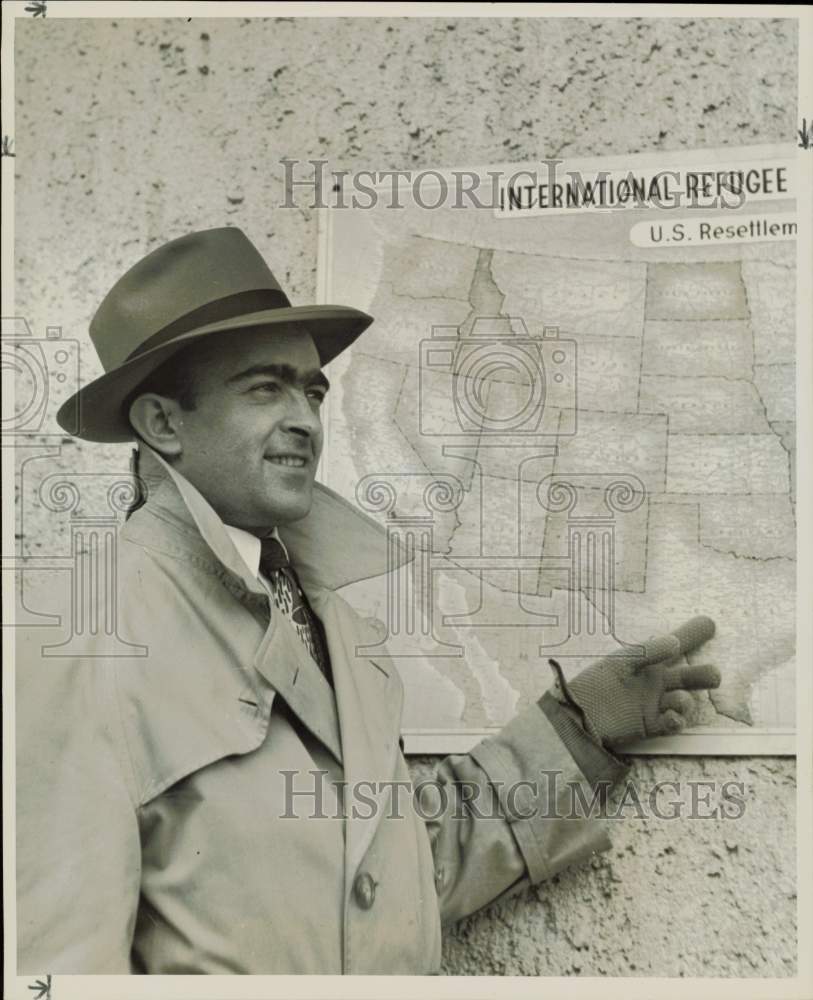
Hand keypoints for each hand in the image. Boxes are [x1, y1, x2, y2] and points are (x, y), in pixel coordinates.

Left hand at [549, 616, 719, 748]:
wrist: (579, 714)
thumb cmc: (596, 683)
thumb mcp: (620, 661)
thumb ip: (647, 652)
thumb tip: (675, 642)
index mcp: (649, 662)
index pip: (675, 646)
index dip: (692, 635)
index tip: (710, 624)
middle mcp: (656, 682)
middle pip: (689, 676)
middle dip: (705, 675)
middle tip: (714, 675)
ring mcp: (655, 704)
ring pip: (683, 701)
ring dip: (686, 701)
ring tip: (678, 700)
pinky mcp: (650, 725)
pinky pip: (672, 723)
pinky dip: (676, 720)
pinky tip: (672, 717)